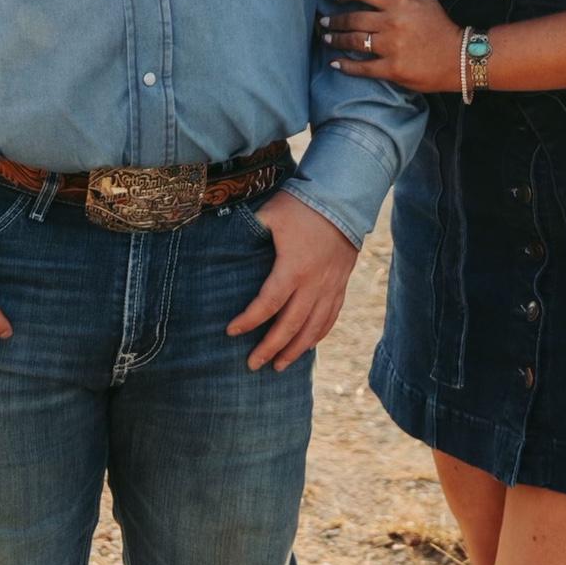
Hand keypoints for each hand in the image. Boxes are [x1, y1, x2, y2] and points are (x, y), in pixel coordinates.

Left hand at [225, 192, 358, 371]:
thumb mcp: (270, 214)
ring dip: (295, 350)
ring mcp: (330, 287)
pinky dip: (317, 336)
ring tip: (279, 366)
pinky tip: (306, 348)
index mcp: (294, 268)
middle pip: (291, 326)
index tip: (231, 331)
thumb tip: (222, 242)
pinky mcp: (340, 285)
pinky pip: (330, 318)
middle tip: (252, 364)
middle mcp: (314, 284)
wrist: (343, 198)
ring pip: (313, 328)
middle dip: (270, 348)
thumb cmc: (301, 204)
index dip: (249, 320)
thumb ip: (248, 231)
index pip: (268, 304)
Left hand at [321, 0, 461, 92]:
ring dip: (336, 40)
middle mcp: (392, 23)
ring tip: (327, 39)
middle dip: (335, 20)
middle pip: (354, 19)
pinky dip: (346, 66)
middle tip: (323, 22)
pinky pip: (362, 67)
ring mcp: (391, 47)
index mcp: (399, 3)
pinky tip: (335, 64)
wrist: (460, 59)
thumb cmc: (441, 27)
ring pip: (354, 41)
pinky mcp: (392, 69)